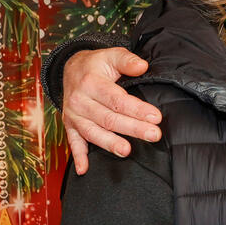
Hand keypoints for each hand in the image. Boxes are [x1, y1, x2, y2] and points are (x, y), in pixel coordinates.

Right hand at [62, 48, 161, 174]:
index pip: (117, 99)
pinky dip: (78, 156)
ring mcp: (74, 115)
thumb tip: (142, 66)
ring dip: (109, 143)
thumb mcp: (111, 55)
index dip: (137, 109)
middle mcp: (80, 101)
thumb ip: (127, 60)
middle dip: (132, 128)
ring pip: (93, 132)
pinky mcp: (70, 125)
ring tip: (126, 151)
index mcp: (91, 83)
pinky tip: (84, 169)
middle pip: (108, 118)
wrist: (70, 69)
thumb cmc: (96, 64)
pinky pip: (73, 142)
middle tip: (153, 135)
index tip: (155, 117)